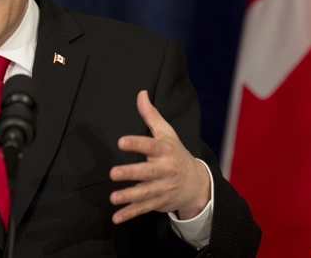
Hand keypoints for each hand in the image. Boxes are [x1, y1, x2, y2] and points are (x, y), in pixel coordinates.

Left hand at [109, 91, 209, 223]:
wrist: (198, 184)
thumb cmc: (176, 153)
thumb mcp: (167, 133)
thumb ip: (151, 115)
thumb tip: (141, 93)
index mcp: (165, 151)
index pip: (150, 145)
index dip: (136, 143)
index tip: (121, 141)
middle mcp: (164, 170)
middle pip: (147, 172)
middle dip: (131, 173)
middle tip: (113, 173)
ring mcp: (162, 188)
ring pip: (144, 193)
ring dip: (128, 196)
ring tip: (113, 197)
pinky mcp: (158, 202)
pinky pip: (142, 209)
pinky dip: (129, 214)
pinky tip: (116, 217)